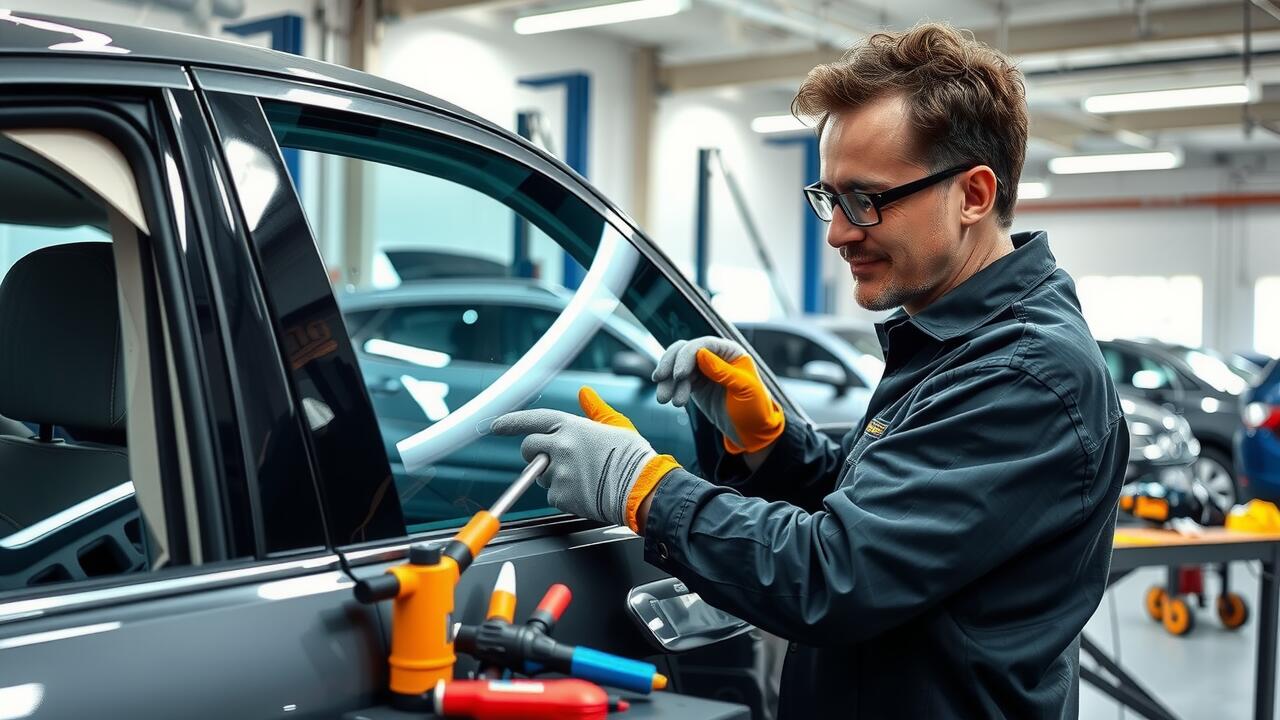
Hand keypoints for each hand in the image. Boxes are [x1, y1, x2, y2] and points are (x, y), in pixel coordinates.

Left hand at [490, 387, 679, 529]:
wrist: (642, 488)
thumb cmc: (633, 457)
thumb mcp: (616, 425)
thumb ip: (595, 409)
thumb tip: (584, 393)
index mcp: (571, 426)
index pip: (532, 420)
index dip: (511, 422)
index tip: (497, 426)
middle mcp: (560, 446)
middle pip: (528, 448)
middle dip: (533, 453)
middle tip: (551, 459)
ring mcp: (559, 472)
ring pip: (539, 474)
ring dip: (552, 475)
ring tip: (581, 476)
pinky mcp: (561, 495)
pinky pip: (551, 494)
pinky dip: (563, 495)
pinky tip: (584, 490)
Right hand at [652, 336, 783, 453]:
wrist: (751, 432)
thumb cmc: (755, 409)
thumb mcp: (745, 389)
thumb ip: (723, 371)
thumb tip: (701, 353)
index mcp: (731, 352)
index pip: (703, 345)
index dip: (687, 356)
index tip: (679, 374)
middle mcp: (716, 356)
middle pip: (684, 350)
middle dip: (670, 365)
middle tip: (661, 381)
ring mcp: (704, 369)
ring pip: (676, 365)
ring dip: (667, 380)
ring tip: (664, 398)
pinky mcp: (696, 384)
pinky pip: (678, 380)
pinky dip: (671, 388)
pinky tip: (671, 399)